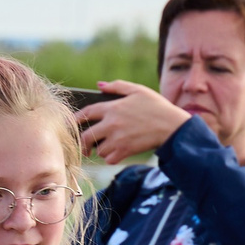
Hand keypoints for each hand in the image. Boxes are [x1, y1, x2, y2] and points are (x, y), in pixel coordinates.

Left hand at [76, 82, 191, 164]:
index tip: (73, 123)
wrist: (172, 126)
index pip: (86, 113)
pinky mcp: (125, 151)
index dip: (76, 119)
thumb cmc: (157, 106)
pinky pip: (109, 159)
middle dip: (83, 143)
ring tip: (108, 147)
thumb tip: (99, 85)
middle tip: (86, 147)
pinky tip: (117, 153)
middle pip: (86, 136)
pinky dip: (111, 158)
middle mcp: (111, 124)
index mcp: (112, 108)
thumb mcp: (138, 90)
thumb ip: (117, 86)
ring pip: (98, 149)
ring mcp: (117, 139)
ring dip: (101, 150)